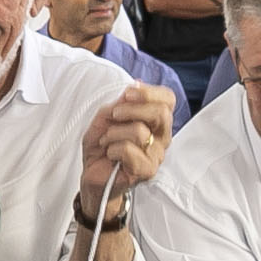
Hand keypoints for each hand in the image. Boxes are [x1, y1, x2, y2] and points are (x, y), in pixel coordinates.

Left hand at [79, 83, 174, 199]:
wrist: (93, 173)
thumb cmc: (102, 145)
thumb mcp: (106, 116)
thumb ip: (121, 102)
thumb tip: (135, 86)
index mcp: (155, 120)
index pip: (167, 99)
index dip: (149, 93)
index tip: (128, 93)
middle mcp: (161, 136)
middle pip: (161, 112)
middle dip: (132, 109)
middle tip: (114, 115)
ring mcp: (156, 155)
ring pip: (140, 131)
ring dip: (114, 133)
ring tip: (107, 141)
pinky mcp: (147, 170)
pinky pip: (129, 150)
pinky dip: (113, 149)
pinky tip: (110, 155)